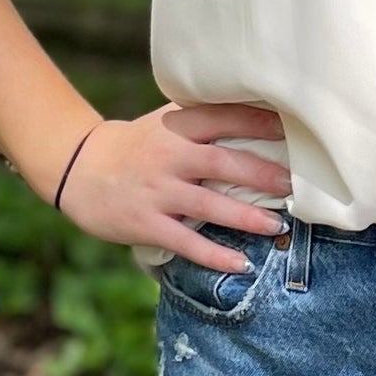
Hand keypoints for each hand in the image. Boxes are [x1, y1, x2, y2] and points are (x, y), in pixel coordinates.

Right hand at [58, 101, 291, 271]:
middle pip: (224, 162)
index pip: (224, 117)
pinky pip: (187, 242)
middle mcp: (170, 156)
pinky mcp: (148, 223)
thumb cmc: (138, 144)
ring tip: (278, 226)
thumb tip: (261, 111)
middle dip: (263, 175)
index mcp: (177, 126)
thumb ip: (203, 117)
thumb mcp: (166, 121)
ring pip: (210, 205)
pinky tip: (241, 264)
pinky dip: (215, 255)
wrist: (81, 169)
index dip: (259, 122)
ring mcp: (159, 191)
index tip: (292, 130)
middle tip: (294, 185)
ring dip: (247, 218)